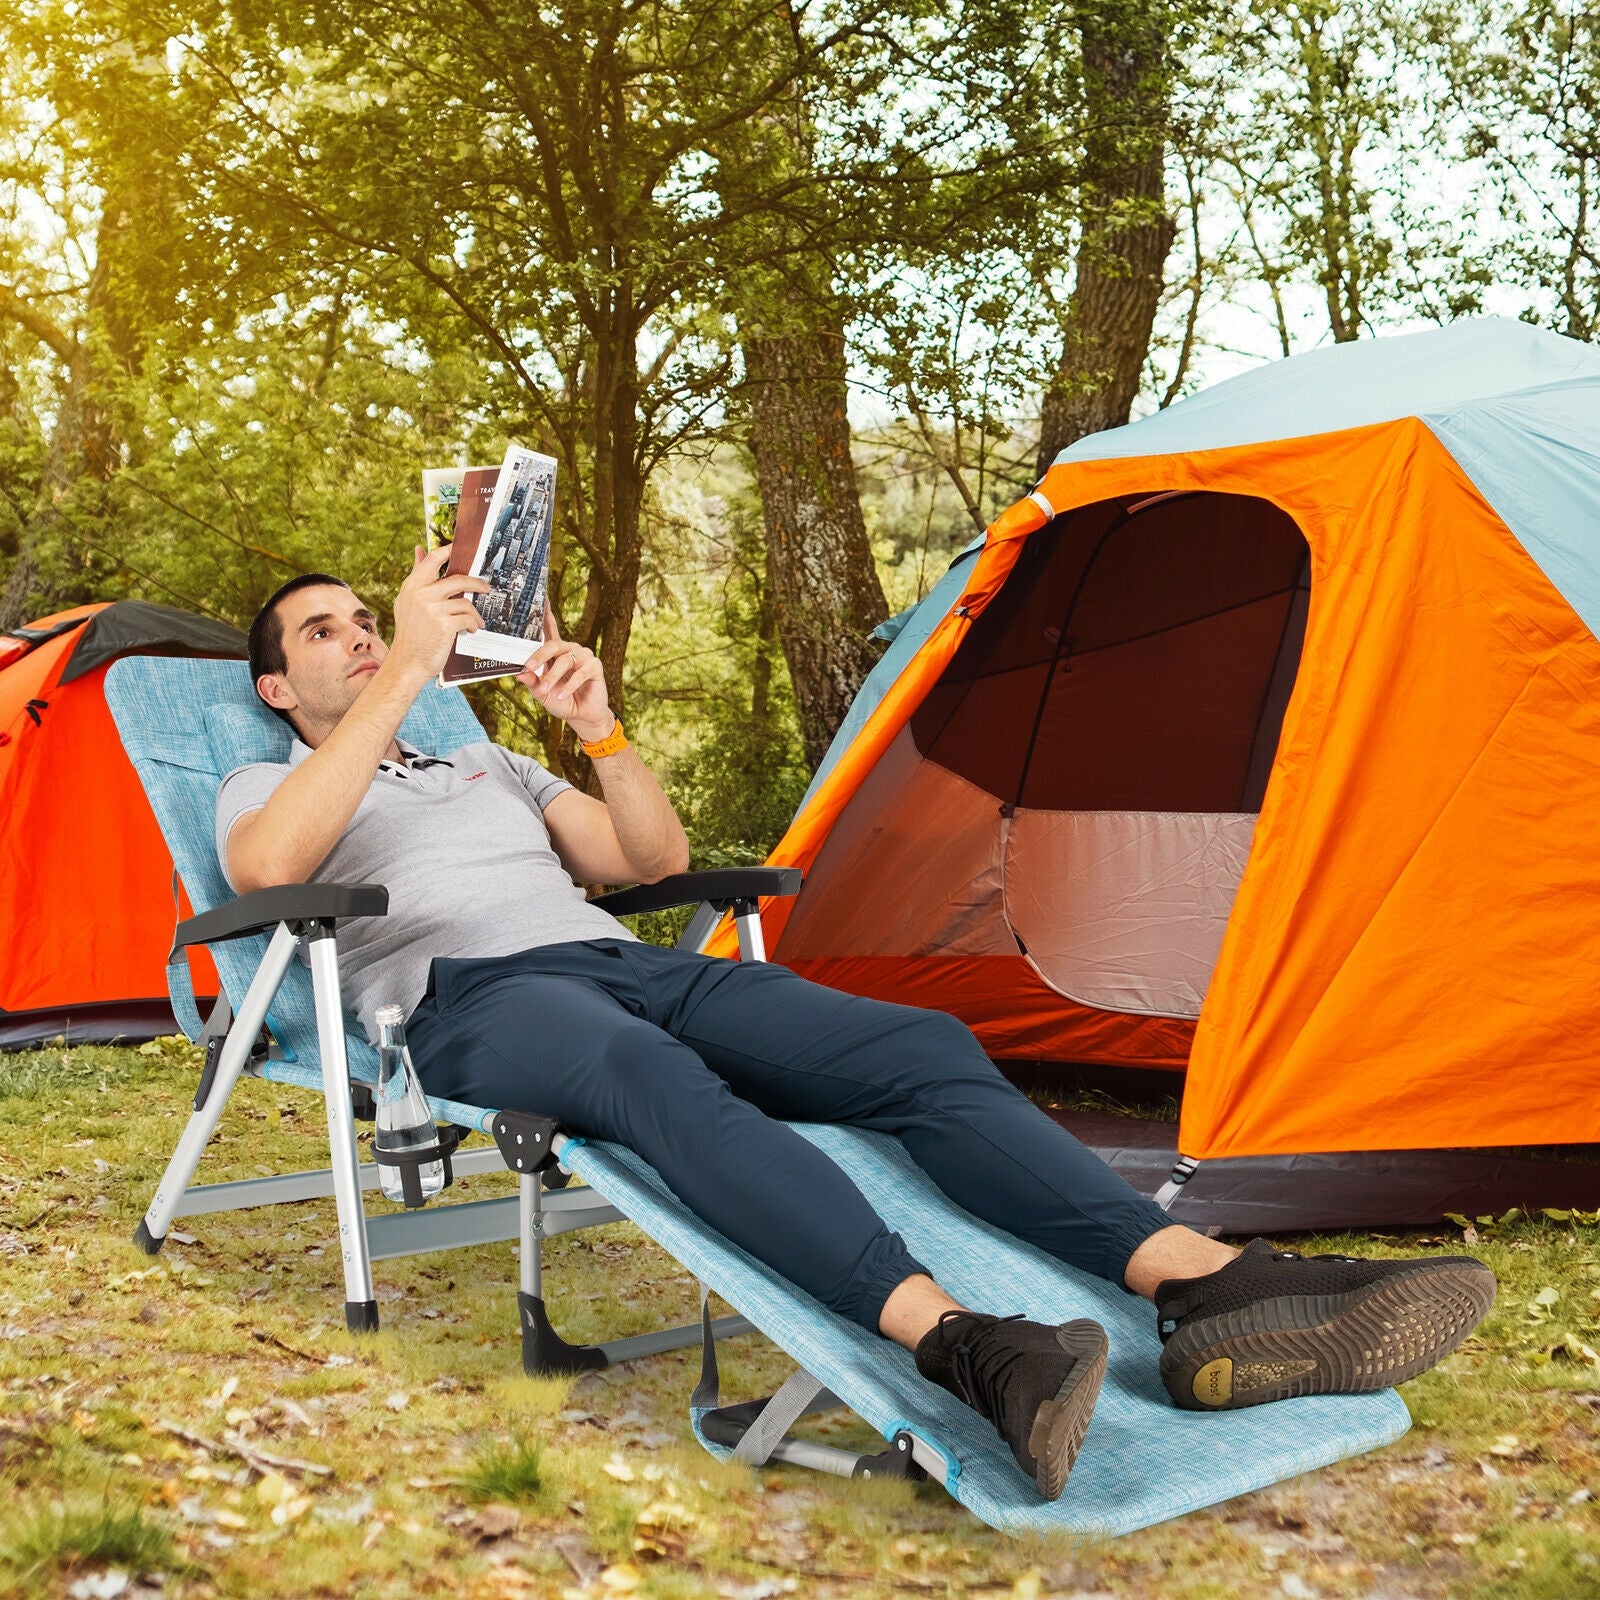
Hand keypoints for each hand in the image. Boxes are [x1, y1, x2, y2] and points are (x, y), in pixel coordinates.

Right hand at [389, 545, 491, 682]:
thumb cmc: (410, 632)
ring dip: (474, 613)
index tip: (461, 547)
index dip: (449, 550)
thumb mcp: (407, 601)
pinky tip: (470, 630)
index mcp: (412, 586)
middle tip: (486, 588)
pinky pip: (468, 618)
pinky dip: (472, 625)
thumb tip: (419, 549)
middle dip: (476, 584)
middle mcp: (421, 594)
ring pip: (465, 603)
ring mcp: (433, 609)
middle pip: (458, 579)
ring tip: (475, 622)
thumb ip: (416, 576)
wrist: (408, 662)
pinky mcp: (444, 624)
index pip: (433, 559)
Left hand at [515, 601, 613, 741]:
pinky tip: (562, 695)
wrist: (581, 716)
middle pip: (554, 645)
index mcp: (556, 653)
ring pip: (565, 660)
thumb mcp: (542, 693)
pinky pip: (580, 672)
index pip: (550, 630)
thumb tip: (519, 674)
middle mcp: (570, 651)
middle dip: (539, 656)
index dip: (546, 615)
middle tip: (528, 667)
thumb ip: (532, 683)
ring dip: (553, 676)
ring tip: (546, 690)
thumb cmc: (561, 701)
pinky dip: (569, 685)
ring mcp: (583, 657)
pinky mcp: (595, 667)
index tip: (542, 598)